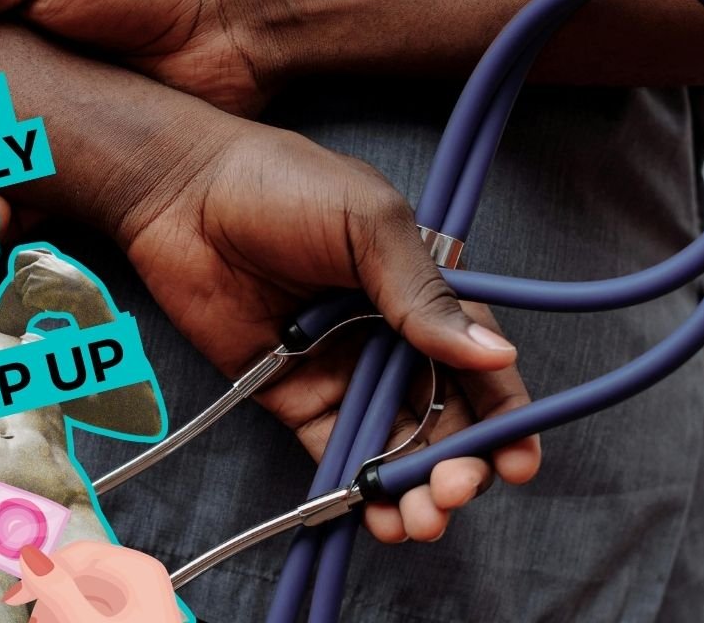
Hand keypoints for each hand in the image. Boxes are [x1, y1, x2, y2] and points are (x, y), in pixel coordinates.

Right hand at [1, 543, 181, 622]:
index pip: (81, 554)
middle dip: (53, 596)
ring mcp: (140, 599)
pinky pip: (98, 609)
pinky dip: (76, 616)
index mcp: (138, 570)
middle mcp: (141, 578)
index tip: (15, 596)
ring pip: (88, 594)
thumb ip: (59, 593)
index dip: (44, 571)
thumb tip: (31, 562)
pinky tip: (63, 622)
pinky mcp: (133, 617)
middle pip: (83, 574)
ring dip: (62, 609)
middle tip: (32, 620)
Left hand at [11, 248, 110, 323]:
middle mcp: (36, 267)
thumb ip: (49, 264)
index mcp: (43, 259)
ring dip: (31, 298)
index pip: (20, 256)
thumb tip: (45, 261)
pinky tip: (47, 305)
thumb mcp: (63, 267)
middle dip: (22, 287)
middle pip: (17, 277)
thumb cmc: (77, 284)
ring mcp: (33, 279)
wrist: (82, 295)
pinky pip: (26, 302)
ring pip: (22, 291)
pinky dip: (34, 307)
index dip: (18, 266)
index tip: (22, 275)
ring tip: (47, 299)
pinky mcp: (31, 292)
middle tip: (35, 295)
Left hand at [105, 119, 538, 540]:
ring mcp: (343, 370)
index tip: (519, 462)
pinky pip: (335, 450)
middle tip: (453, 492)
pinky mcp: (293, 395)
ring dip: (413, 488)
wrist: (184, 195)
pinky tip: (377, 515)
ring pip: (393, 444)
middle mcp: (390, 336)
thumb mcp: (369, 222)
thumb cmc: (284, 185)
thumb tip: (497, 355)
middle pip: (443, 416)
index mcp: (423, 290)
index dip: (505, 416)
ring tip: (419, 519)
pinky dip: (358, 489)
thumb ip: (425, 293)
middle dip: (460, 464)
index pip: (479, 362)